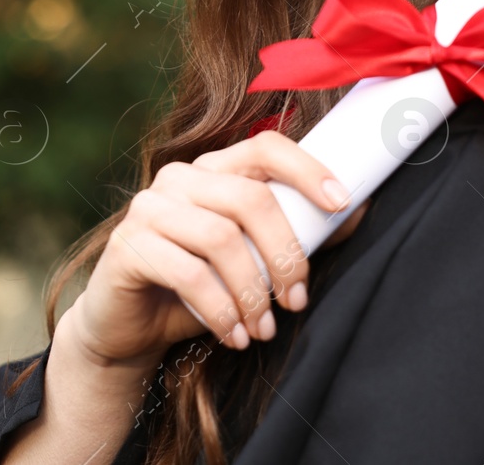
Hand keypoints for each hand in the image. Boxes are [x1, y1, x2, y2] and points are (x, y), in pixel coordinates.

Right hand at [67, 129, 367, 365]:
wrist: (128, 329)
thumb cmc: (197, 290)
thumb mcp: (251, 262)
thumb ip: (293, 235)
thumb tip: (356, 213)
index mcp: (213, 169)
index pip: (265, 147)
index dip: (307, 170)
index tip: (342, 203)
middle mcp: (179, 178)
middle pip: (251, 198)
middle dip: (286, 254)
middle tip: (297, 300)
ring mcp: (148, 208)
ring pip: (222, 238)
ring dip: (253, 291)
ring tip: (264, 328)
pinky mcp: (127, 246)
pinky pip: (188, 274)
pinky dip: (221, 310)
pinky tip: (234, 335)